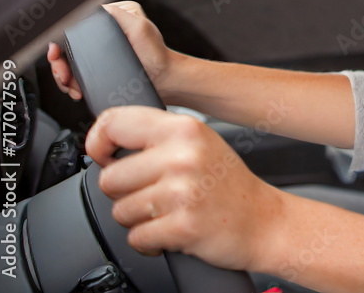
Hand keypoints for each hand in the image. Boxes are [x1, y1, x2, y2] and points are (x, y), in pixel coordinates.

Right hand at [48, 1, 179, 102]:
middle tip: (63, 74)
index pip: (75, 25)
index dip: (61, 40)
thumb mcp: (139, 26)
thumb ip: (117, 14)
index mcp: (110, 18)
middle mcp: (103, 33)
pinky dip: (73, 84)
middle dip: (59, 62)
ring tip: (69, 84)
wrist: (165, 79)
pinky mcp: (100, 69)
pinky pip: (78, 75)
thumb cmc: (157, 54)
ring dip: (64, 75)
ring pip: (69, 62)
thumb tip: (92, 8)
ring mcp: (100, 52)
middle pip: (67, 46)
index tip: (56, 53)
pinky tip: (77, 89)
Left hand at [86, 106, 285, 272]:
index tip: (103, 156)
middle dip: (124, 193)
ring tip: (168, 212)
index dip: (98, 142)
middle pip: (109, 177)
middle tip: (154, 194)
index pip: (114, 123)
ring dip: (138, 219)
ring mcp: (183, 191)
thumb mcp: (198, 142)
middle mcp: (183, 155)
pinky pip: (137, 238)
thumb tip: (104, 138)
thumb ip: (157, 135)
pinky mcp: (183, 225)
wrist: (264, 222)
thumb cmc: (227, 184)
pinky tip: (172, 230)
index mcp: (184, 128)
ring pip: (119, 211)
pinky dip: (150, 242)